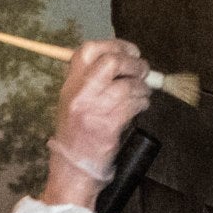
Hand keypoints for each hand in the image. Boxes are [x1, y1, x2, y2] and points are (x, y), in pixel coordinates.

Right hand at [41, 38, 151, 209]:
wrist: (73, 167)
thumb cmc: (77, 134)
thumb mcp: (74, 101)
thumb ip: (92, 80)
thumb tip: (124, 62)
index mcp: (70, 84)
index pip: (89, 50)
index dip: (115, 45)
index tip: (130, 51)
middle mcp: (80, 93)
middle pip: (112, 62)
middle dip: (133, 63)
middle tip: (143, 70)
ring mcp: (94, 108)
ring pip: (127, 84)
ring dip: (142, 87)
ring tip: (142, 93)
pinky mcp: (108, 124)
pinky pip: (134, 104)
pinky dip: (142, 102)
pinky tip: (141, 106)